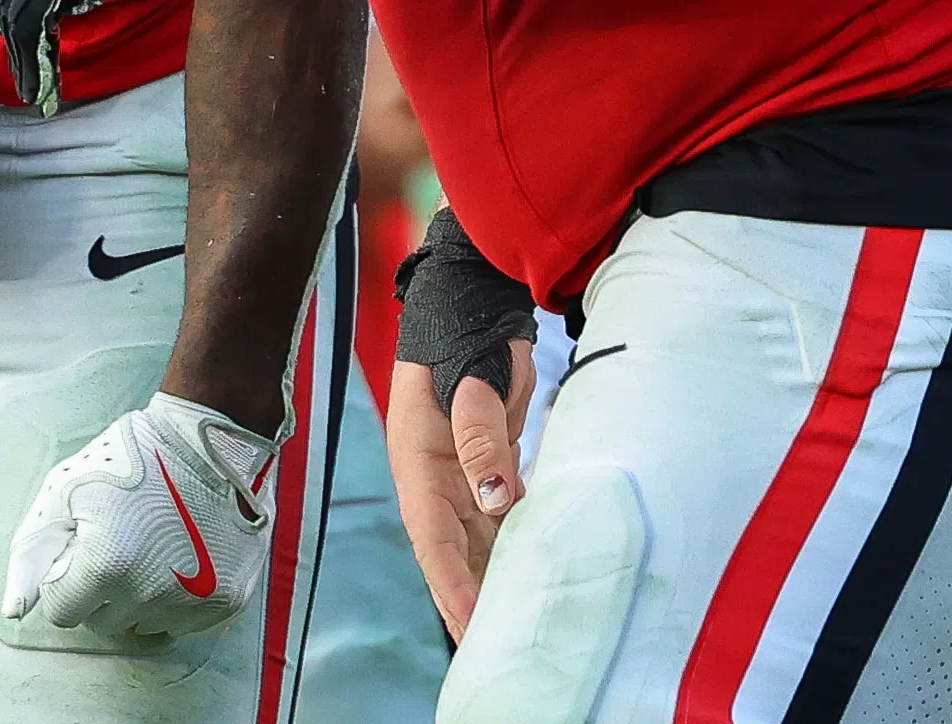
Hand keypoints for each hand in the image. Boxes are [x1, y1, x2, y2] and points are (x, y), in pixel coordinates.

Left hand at [0, 393, 276, 638]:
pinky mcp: (227, 602)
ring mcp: (194, 602)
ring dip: (137, 597)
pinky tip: (178, 559)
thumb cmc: (131, 459)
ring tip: (149, 548)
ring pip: (142, 626)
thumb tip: (15, 610)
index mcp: (107, 566)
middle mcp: (151, 594)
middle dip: (100, 590)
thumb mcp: (66, 490)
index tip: (81, 551)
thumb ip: (33, 552)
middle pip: (103, 622)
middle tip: (117, 544)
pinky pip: (183, 624)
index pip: (64, 612)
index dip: (66, 580)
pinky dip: (175, 600)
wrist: (207, 440)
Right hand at [386, 330, 530, 638]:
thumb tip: (494, 499)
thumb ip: (482, 437)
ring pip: (477, 545)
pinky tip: (534, 582)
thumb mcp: (474, 379)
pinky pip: (500, 524)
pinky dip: (515, 554)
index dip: (450, 584)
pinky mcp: (487, 470)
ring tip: (517, 632)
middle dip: (469, 602)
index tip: (472, 626)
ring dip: (493, 584)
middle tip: (495, 653)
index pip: (432, 536)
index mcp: (417, 459)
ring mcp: (461, 476)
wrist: (475, 298)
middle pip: (451, 553)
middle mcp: (435, 478)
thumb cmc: (468, 332)